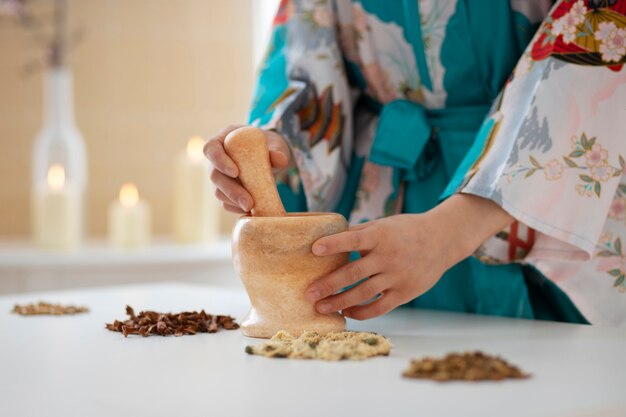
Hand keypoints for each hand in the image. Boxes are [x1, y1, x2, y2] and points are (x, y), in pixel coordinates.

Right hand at [204, 125, 289, 212]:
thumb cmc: (267, 144)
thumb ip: (276, 149)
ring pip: (219, 191)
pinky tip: (251, 211)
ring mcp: (220, 176)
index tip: (235, 172)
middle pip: (214, 175)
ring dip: (234, 201)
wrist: (270, 155)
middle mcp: (217, 159)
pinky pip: (226, 202)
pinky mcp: (225, 191)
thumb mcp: (273, 143)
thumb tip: (281, 159)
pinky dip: (237, 208)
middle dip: (231, 190)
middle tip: (248, 202)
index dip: (219, 161)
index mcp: (223, 140)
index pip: (211, 148)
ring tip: (252, 208)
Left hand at [305, 194, 513, 319]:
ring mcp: (398, 276)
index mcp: (380, 236)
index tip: (314, 249)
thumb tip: (326, 240)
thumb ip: (358, 234)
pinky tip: (346, 313)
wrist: (442, 240)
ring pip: (364, 293)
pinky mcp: (405, 292)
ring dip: (340, 302)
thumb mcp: (382, 225)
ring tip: (320, 307)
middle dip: (329, 285)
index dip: (334, 244)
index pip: (353, 239)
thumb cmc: (405, 230)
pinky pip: (379, 307)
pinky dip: (361, 312)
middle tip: (309, 293)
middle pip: (354, 273)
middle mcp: (388, 256)